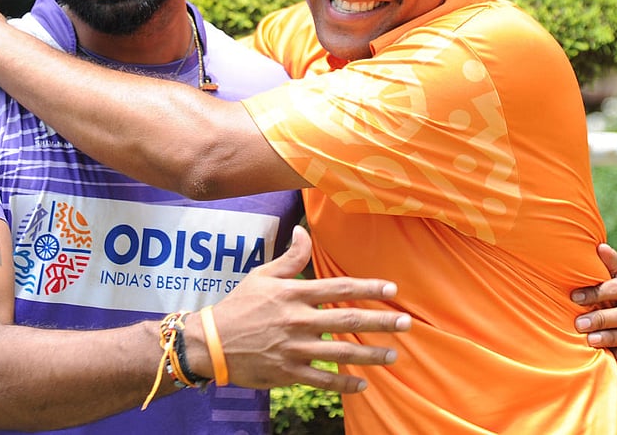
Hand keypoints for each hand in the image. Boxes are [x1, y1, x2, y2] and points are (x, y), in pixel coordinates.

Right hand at [192, 226, 409, 392]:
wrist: (210, 342)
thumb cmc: (238, 305)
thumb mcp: (262, 275)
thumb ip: (290, 258)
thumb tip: (304, 232)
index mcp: (294, 294)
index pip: (339, 287)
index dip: (368, 287)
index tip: (392, 289)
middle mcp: (298, 320)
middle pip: (347, 319)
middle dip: (380, 321)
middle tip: (406, 323)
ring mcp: (294, 349)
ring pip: (341, 353)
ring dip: (370, 354)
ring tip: (393, 355)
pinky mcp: (287, 373)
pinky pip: (322, 380)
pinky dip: (344, 384)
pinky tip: (363, 385)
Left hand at [571, 243, 616, 365]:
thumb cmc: (613, 293)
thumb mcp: (613, 277)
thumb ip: (610, 263)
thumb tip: (601, 247)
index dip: (597, 293)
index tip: (574, 297)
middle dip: (601, 319)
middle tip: (578, 324)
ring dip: (611, 338)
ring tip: (589, 340)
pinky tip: (608, 354)